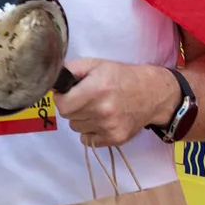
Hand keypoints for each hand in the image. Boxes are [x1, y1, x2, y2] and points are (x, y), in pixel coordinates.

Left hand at [57, 59, 179, 148]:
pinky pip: (87, 140)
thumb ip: (72, 69)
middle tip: (87, 99)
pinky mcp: (115, 138)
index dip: (63, 98)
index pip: (62, 105)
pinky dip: (91, 132)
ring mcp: (109, 127)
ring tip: (98, 108)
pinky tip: (103, 120)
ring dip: (83, 119)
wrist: (153, 93)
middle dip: (73, 107)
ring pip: (77, 128)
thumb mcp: (97, 64)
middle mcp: (103, 110)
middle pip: (69, 117)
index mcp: (96, 89)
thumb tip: (51, 80)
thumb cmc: (123, 77)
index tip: (71, 93)